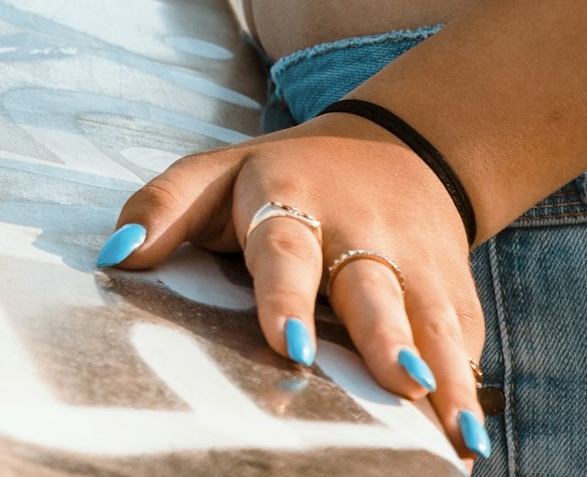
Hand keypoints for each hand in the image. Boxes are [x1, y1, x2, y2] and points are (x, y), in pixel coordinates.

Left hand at [100, 122, 485, 456]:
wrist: (400, 147)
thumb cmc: (282, 176)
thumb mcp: (215, 171)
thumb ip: (161, 207)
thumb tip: (114, 256)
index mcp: (291, 200)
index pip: (286, 250)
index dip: (288, 297)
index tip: (290, 345)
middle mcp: (361, 233)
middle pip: (373, 290)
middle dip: (386, 337)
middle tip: (400, 382)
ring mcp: (416, 264)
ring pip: (433, 321)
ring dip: (447, 377)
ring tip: (456, 432)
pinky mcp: (456, 292)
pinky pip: (464, 342)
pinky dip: (472, 389)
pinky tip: (470, 439)